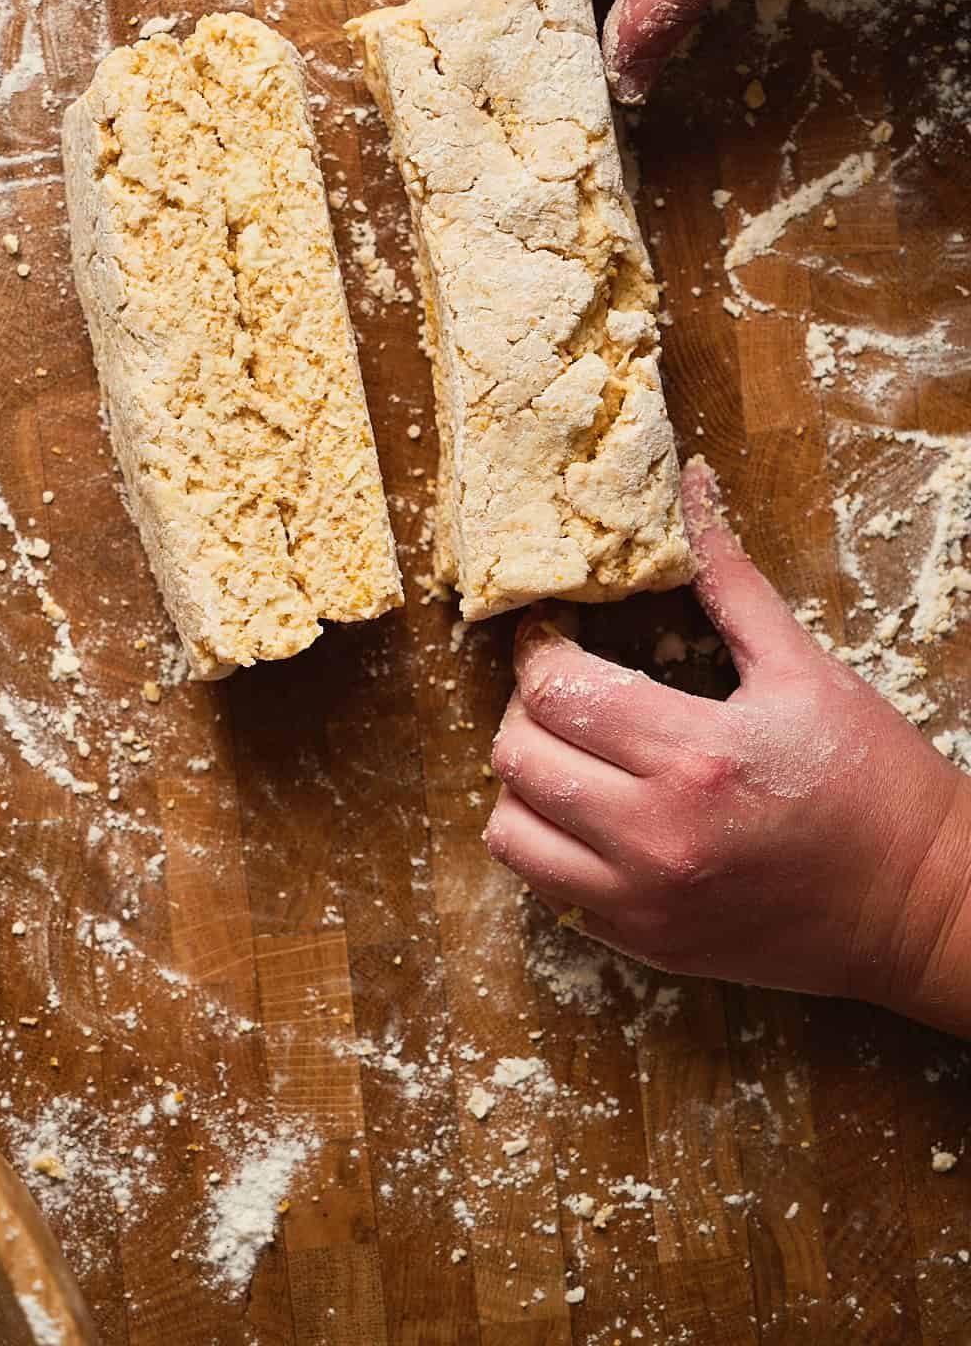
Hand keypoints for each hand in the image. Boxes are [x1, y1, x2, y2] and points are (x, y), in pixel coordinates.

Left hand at [485, 459, 970, 1032]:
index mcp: (695, 754)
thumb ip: (729, 581)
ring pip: (511, 833)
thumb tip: (691, 491)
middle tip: (560, 687)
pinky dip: (550, 847)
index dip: (537, 650)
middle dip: (525, 707)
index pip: (555, 690)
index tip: (550, 633)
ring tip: (568, 754)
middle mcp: (655, 836)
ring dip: (524, 784)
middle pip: (517, 757)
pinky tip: (591, 814)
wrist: (924, 908)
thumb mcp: (804, 669)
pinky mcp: (647, 945)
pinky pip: (549, 891)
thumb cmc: (875, 783)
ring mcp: (645, 903)